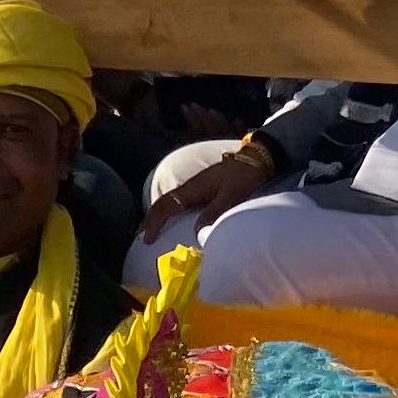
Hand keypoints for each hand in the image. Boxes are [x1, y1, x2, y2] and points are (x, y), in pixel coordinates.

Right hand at [149, 141, 275, 234]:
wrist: (256, 158)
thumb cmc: (244, 175)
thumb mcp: (231, 195)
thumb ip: (215, 212)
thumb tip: (196, 232)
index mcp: (193, 188)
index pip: (166, 206)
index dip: (154, 222)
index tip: (147, 239)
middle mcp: (191, 186)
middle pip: (163, 203)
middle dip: (150, 219)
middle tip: (140, 235)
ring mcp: (196, 186)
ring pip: (170, 200)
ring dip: (158, 214)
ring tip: (151, 229)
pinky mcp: (203, 187)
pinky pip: (179, 200)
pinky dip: (170, 211)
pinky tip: (173, 218)